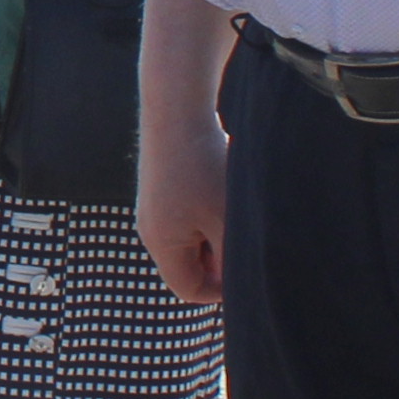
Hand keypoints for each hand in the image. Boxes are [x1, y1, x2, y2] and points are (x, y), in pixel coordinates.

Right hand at [136, 109, 226, 311]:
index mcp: (161, 243)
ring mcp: (153, 206)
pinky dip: (208, 210)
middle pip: (188, 264)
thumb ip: (232, 257)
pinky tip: (221, 184)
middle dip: (219, 257)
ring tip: (232, 205)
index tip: (248, 268)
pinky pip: (186, 215)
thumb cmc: (204, 166)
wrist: (176, 109)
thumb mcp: (226, 218)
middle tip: (243, 233)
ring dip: (216, 231)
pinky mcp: (161, 188)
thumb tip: (239, 282)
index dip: (221, 290)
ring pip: (191, 238)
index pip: (188, 288)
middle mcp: (150, 228)